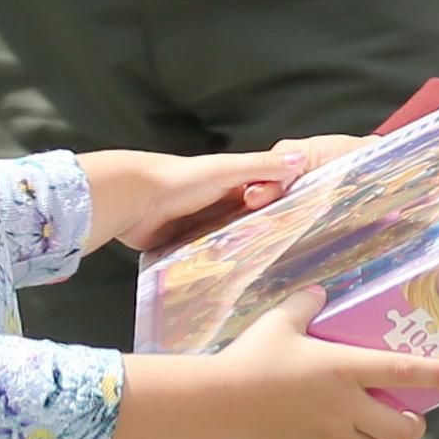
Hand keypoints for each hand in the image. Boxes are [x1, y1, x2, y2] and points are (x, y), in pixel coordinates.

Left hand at [80, 146, 315, 256]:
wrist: (132, 199)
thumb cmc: (179, 178)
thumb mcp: (226, 170)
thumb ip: (262, 166)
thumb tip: (301, 157)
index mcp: (232, 184)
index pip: (267, 197)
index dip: (286, 208)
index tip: (306, 225)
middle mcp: (219, 206)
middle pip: (250, 223)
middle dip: (265, 236)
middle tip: (289, 259)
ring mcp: (202, 228)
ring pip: (230, 244)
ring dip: (241, 254)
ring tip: (265, 276)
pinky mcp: (186, 248)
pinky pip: (207, 261)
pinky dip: (217, 268)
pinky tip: (231, 282)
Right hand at [131, 294, 438, 438]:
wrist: (217, 402)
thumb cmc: (251, 357)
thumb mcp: (280, 321)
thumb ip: (306, 305)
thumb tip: (320, 291)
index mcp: (345, 368)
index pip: (403, 371)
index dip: (436, 376)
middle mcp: (346, 407)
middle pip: (403, 429)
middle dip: (412, 425)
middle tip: (406, 417)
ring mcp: (329, 438)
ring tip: (373, 437)